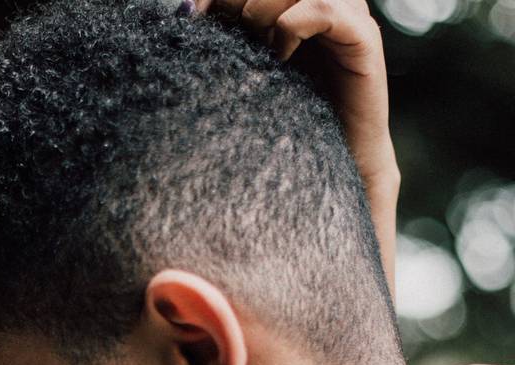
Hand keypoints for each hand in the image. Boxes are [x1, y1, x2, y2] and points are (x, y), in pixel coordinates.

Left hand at [185, 0, 399, 290]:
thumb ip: (226, 40)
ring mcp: (347, 18)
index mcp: (293, 5)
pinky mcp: (363, 41)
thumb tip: (184, 12)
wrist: (333, 166)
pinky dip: (294, 24)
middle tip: (222, 29)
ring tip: (253, 44)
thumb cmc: (282, 128)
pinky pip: (325, 10)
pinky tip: (279, 54)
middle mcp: (323, 4)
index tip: (192, 15)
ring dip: (263, 7)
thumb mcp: (244, 77)